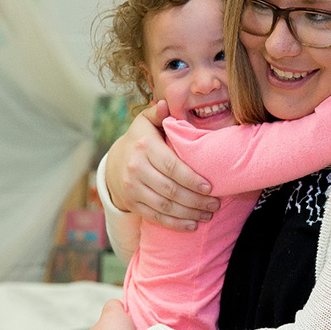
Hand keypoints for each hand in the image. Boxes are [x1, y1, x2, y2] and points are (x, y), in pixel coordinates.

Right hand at [104, 100, 219, 230]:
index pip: (172, 166)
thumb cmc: (140, 140)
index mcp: (144, 147)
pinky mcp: (132, 203)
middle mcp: (136, 169)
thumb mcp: (145, 122)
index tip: (210, 187)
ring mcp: (132, 188)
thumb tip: (164, 104)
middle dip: (196, 200)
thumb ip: (157, 114)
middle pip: (171, 189)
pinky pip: (156, 216)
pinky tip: (192, 225)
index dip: (192, 179)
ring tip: (209, 214)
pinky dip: (175, 223)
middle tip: (216, 203)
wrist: (114, 163)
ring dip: (190, 213)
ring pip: (165, 206)